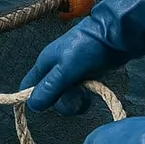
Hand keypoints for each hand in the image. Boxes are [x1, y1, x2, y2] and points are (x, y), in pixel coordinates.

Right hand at [20, 0, 144, 112]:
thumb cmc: (88, 47)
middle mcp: (55, 69)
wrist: (115, 36)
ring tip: (87, 93)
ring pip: (65, 98)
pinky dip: (85, 97)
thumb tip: (32, 105)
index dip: (32, 98)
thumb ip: (50, 86)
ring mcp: (70, 74)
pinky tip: (93, 90)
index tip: (45, 107)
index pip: (28, 86)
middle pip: (49, 97)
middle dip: (63, 101)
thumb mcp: (67, 68)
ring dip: (76, 101)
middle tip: (77, 94)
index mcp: (45, 63)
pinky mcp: (84, 77)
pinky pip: (78, 95)